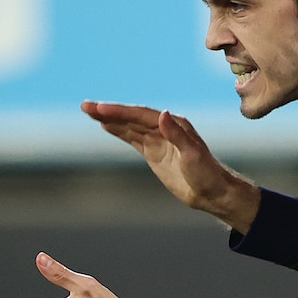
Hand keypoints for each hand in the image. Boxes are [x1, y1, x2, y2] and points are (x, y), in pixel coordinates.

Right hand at [81, 100, 259, 232]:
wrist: (212, 192)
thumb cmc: (206, 173)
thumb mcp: (193, 154)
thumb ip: (178, 135)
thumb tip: (163, 113)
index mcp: (175, 124)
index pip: (141, 115)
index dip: (120, 111)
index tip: (100, 109)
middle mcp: (165, 127)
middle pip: (132, 117)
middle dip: (108, 111)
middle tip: (85, 105)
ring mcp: (158, 140)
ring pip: (129, 126)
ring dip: (110, 118)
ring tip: (88, 111)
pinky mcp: (154, 152)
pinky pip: (132, 138)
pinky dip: (118, 131)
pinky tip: (105, 125)